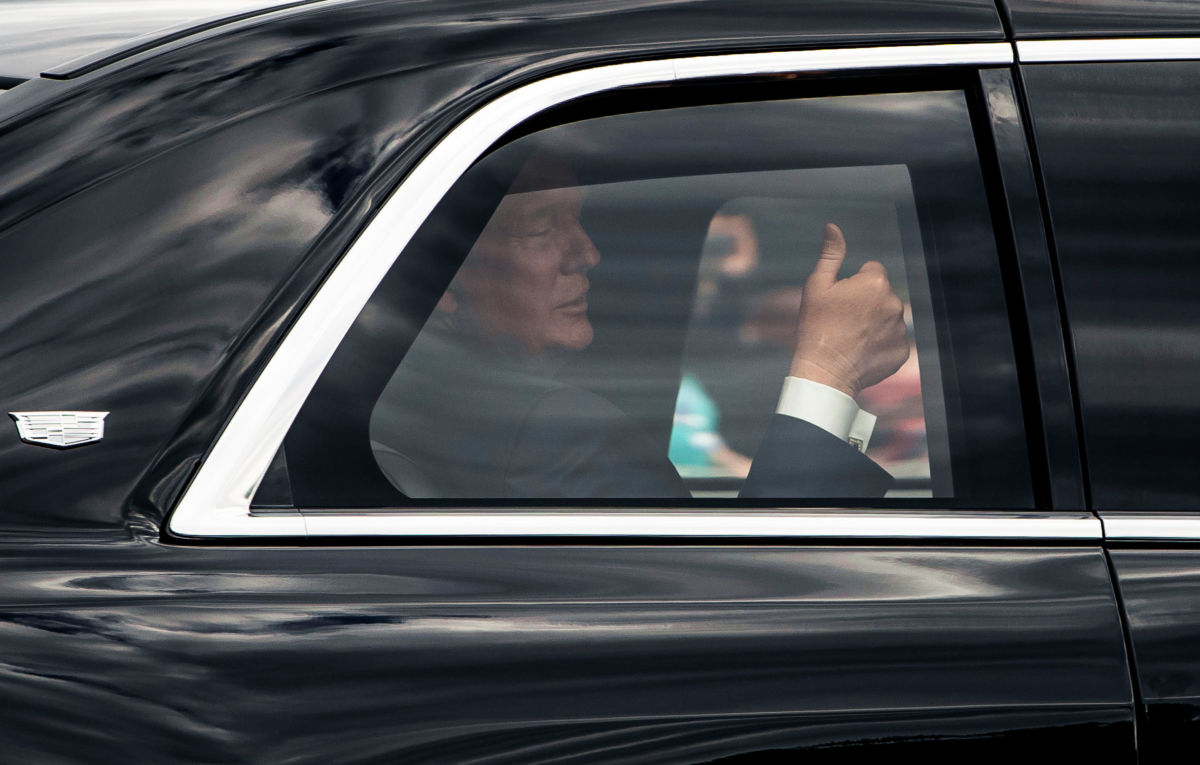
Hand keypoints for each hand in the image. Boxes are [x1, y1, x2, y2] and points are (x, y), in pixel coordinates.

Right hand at [790, 223, 909, 397]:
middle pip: (882, 294)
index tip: (840, 302)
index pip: (872, 271)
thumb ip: (831, 255)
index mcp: (875, 283)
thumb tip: (832, 227)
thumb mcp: (817, 286)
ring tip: (852, 338)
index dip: (854, 284)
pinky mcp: (902, 351)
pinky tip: (861, 351)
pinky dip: (880, 345)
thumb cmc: (816, 327)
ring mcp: (901, 329)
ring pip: (888, 317)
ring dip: (875, 323)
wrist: (824, 372)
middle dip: (867, 303)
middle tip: (844, 321)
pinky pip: (893, 341)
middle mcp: (894, 303)